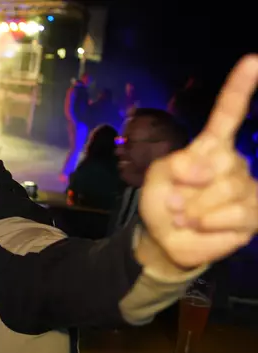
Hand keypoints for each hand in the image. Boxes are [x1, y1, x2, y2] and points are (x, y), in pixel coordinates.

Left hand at [139, 54, 257, 268]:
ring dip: (196, 208)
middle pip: (222, 164)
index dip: (239, 88)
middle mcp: (233, 162)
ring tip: (184, 216)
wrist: (165, 238)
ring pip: (228, 190)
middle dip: (190, 187)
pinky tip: (200, 225)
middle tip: (174, 202)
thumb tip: (202, 170)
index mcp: (210, 146)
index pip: (228, 114)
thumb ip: (176, 165)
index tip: (252, 61)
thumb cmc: (162, 202)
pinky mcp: (253, 214)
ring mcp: (247, 188)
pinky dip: (211, 222)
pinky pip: (238, 213)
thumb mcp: (157, 178)